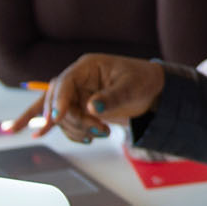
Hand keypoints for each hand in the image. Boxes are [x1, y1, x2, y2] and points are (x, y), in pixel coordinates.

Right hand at [1, 54, 164, 141]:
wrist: (150, 90)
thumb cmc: (141, 80)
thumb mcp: (131, 87)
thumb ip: (112, 97)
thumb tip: (92, 108)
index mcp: (87, 67)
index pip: (64, 82)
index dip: (58, 100)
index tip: (57, 118)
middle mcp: (77, 80)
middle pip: (56, 100)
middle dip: (70, 120)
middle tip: (95, 131)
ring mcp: (76, 95)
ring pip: (59, 115)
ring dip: (74, 129)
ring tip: (101, 134)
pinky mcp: (79, 109)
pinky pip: (64, 122)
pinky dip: (70, 132)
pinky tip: (72, 138)